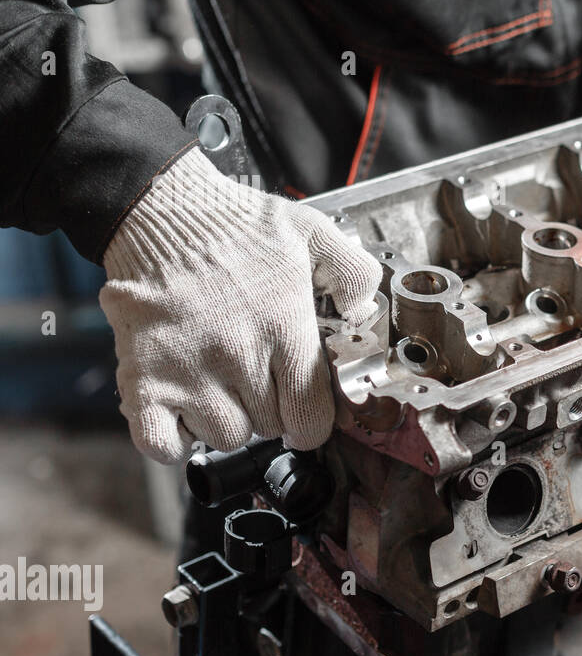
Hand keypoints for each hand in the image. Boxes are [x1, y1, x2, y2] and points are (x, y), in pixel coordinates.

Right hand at [99, 148, 380, 462]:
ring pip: (225, 437)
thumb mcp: (312, 233)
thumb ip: (353, 273)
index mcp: (281, 325)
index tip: (308, 416)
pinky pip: (163, 445)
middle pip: (271, 426)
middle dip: (274, 411)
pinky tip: (186, 409)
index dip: (315, 423)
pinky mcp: (142, 379)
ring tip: (223, 383)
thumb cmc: (236, 226)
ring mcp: (187, 370)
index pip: (312, 412)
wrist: (161, 211)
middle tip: (261, 380)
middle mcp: (237, 354)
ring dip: (228, 420)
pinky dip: (175, 439)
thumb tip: (365, 313)